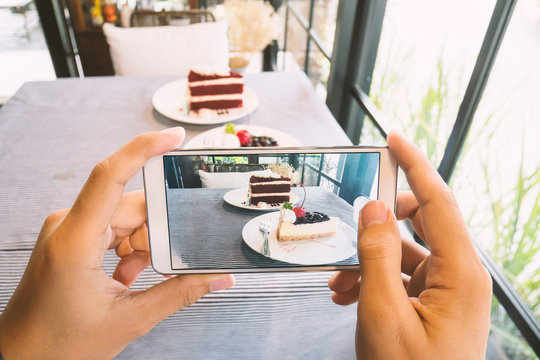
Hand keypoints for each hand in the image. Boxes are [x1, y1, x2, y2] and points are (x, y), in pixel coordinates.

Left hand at [0, 128, 234, 359]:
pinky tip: (125, 276)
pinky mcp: (71, 236)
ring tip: (133, 280)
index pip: (109, 175)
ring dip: (142, 245)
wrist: (22, 357)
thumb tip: (218, 277)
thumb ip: (180, 294)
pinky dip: (128, 248)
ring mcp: (68, 230)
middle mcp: (68, 226)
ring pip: (125, 218)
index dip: (143, 148)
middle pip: (131, 205)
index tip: (174, 137)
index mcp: (76, 241)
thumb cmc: (60, 343)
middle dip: (157, 231)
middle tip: (167, 262)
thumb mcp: (129, 319)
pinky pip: (113, 228)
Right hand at [329, 131, 491, 358]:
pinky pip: (402, 277)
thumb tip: (375, 208)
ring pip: (404, 255)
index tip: (394, 139)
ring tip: (338, 282)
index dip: (415, 166)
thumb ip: (378, 254)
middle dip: (381, 225)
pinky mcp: (434, 306)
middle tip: (352, 223)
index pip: (438, 202)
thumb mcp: (382, 312)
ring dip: (368, 261)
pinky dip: (374, 279)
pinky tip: (348, 295)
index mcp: (460, 274)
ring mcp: (448, 293)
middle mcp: (460, 277)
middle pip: (420, 226)